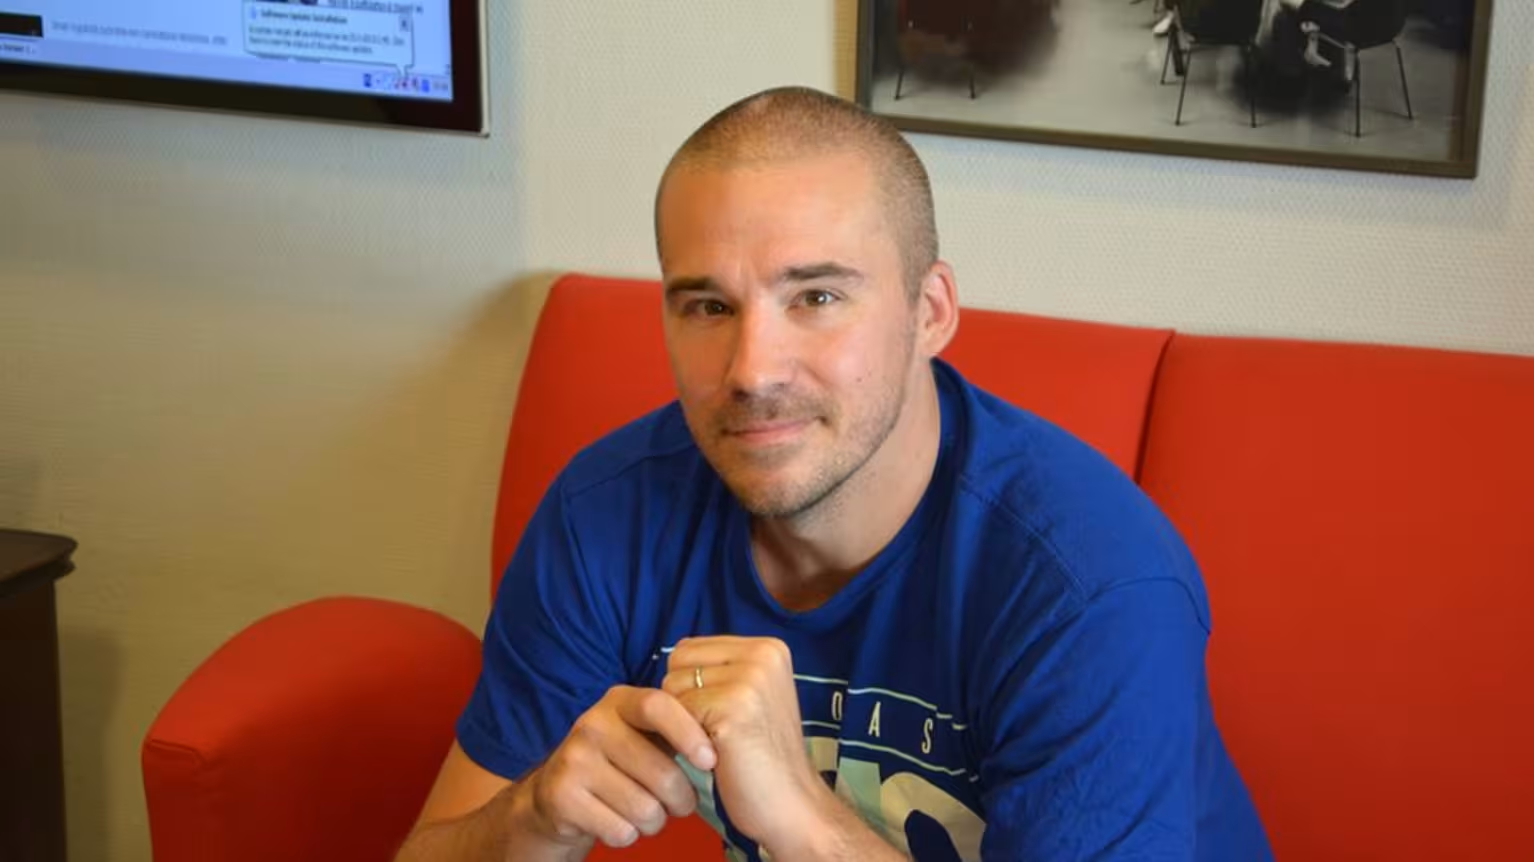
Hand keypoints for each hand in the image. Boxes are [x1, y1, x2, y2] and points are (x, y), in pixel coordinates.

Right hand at [519, 685, 717, 850]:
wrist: (559, 794)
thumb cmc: (622, 761)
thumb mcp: (645, 734)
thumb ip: (680, 728)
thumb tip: (728, 734)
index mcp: (620, 701)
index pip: (659, 706)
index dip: (689, 733)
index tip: (710, 760)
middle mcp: (592, 724)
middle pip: (661, 772)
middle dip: (681, 799)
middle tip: (680, 803)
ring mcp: (573, 759)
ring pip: (644, 808)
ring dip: (655, 821)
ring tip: (647, 812)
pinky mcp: (562, 797)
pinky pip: (620, 830)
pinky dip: (628, 835)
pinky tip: (618, 821)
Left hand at [663, 636, 824, 849]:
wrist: (793, 804)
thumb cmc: (763, 757)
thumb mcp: (752, 695)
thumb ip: (721, 669)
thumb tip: (672, 654)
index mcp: (768, 648)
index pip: (689, 647)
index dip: (688, 685)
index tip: (716, 715)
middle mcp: (762, 654)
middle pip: (677, 663)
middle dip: (682, 699)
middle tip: (715, 731)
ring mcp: (749, 679)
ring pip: (672, 687)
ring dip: (682, 722)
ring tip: (717, 743)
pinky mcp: (732, 707)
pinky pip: (674, 713)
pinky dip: (684, 740)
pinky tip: (714, 756)